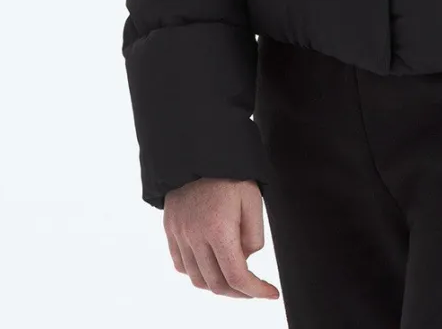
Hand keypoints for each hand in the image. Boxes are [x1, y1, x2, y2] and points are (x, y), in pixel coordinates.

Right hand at [163, 178, 280, 299]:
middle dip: (238, 292)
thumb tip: (245, 258)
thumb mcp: (253, 198)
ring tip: (234, 276)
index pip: (236, 276)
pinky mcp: (170, 229)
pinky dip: (197, 272)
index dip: (255, 291)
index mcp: (218, 229)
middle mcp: (194, 237)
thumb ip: (253, 234)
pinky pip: (181, 264)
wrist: (198, 148)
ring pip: (196, 278)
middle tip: (254, 288)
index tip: (270, 293)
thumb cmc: (230, 171)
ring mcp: (179, 234)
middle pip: (215, 284)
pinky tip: (210, 264)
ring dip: (217, 284)